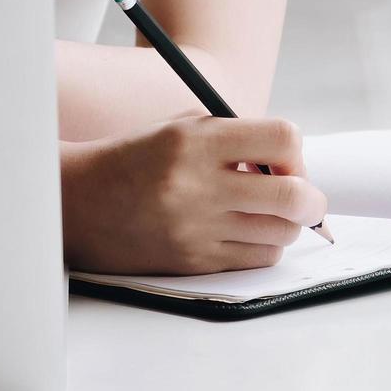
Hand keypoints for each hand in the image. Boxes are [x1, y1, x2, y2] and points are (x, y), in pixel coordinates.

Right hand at [60, 116, 327, 274]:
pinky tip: (244, 231)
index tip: (285, 162)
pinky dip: (264, 246)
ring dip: (286, 224)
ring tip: (265, 212)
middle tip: (305, 198)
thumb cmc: (141, 158)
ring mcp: (195, 229)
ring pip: (281, 234)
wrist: (79, 201)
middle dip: (311, 199)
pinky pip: (257, 259)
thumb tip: (298, 167)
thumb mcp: (186, 127)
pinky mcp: (192, 262)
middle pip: (294, 196)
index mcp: (196, 142)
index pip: (283, 139)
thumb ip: (242, 137)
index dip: (296, 153)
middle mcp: (197, 186)